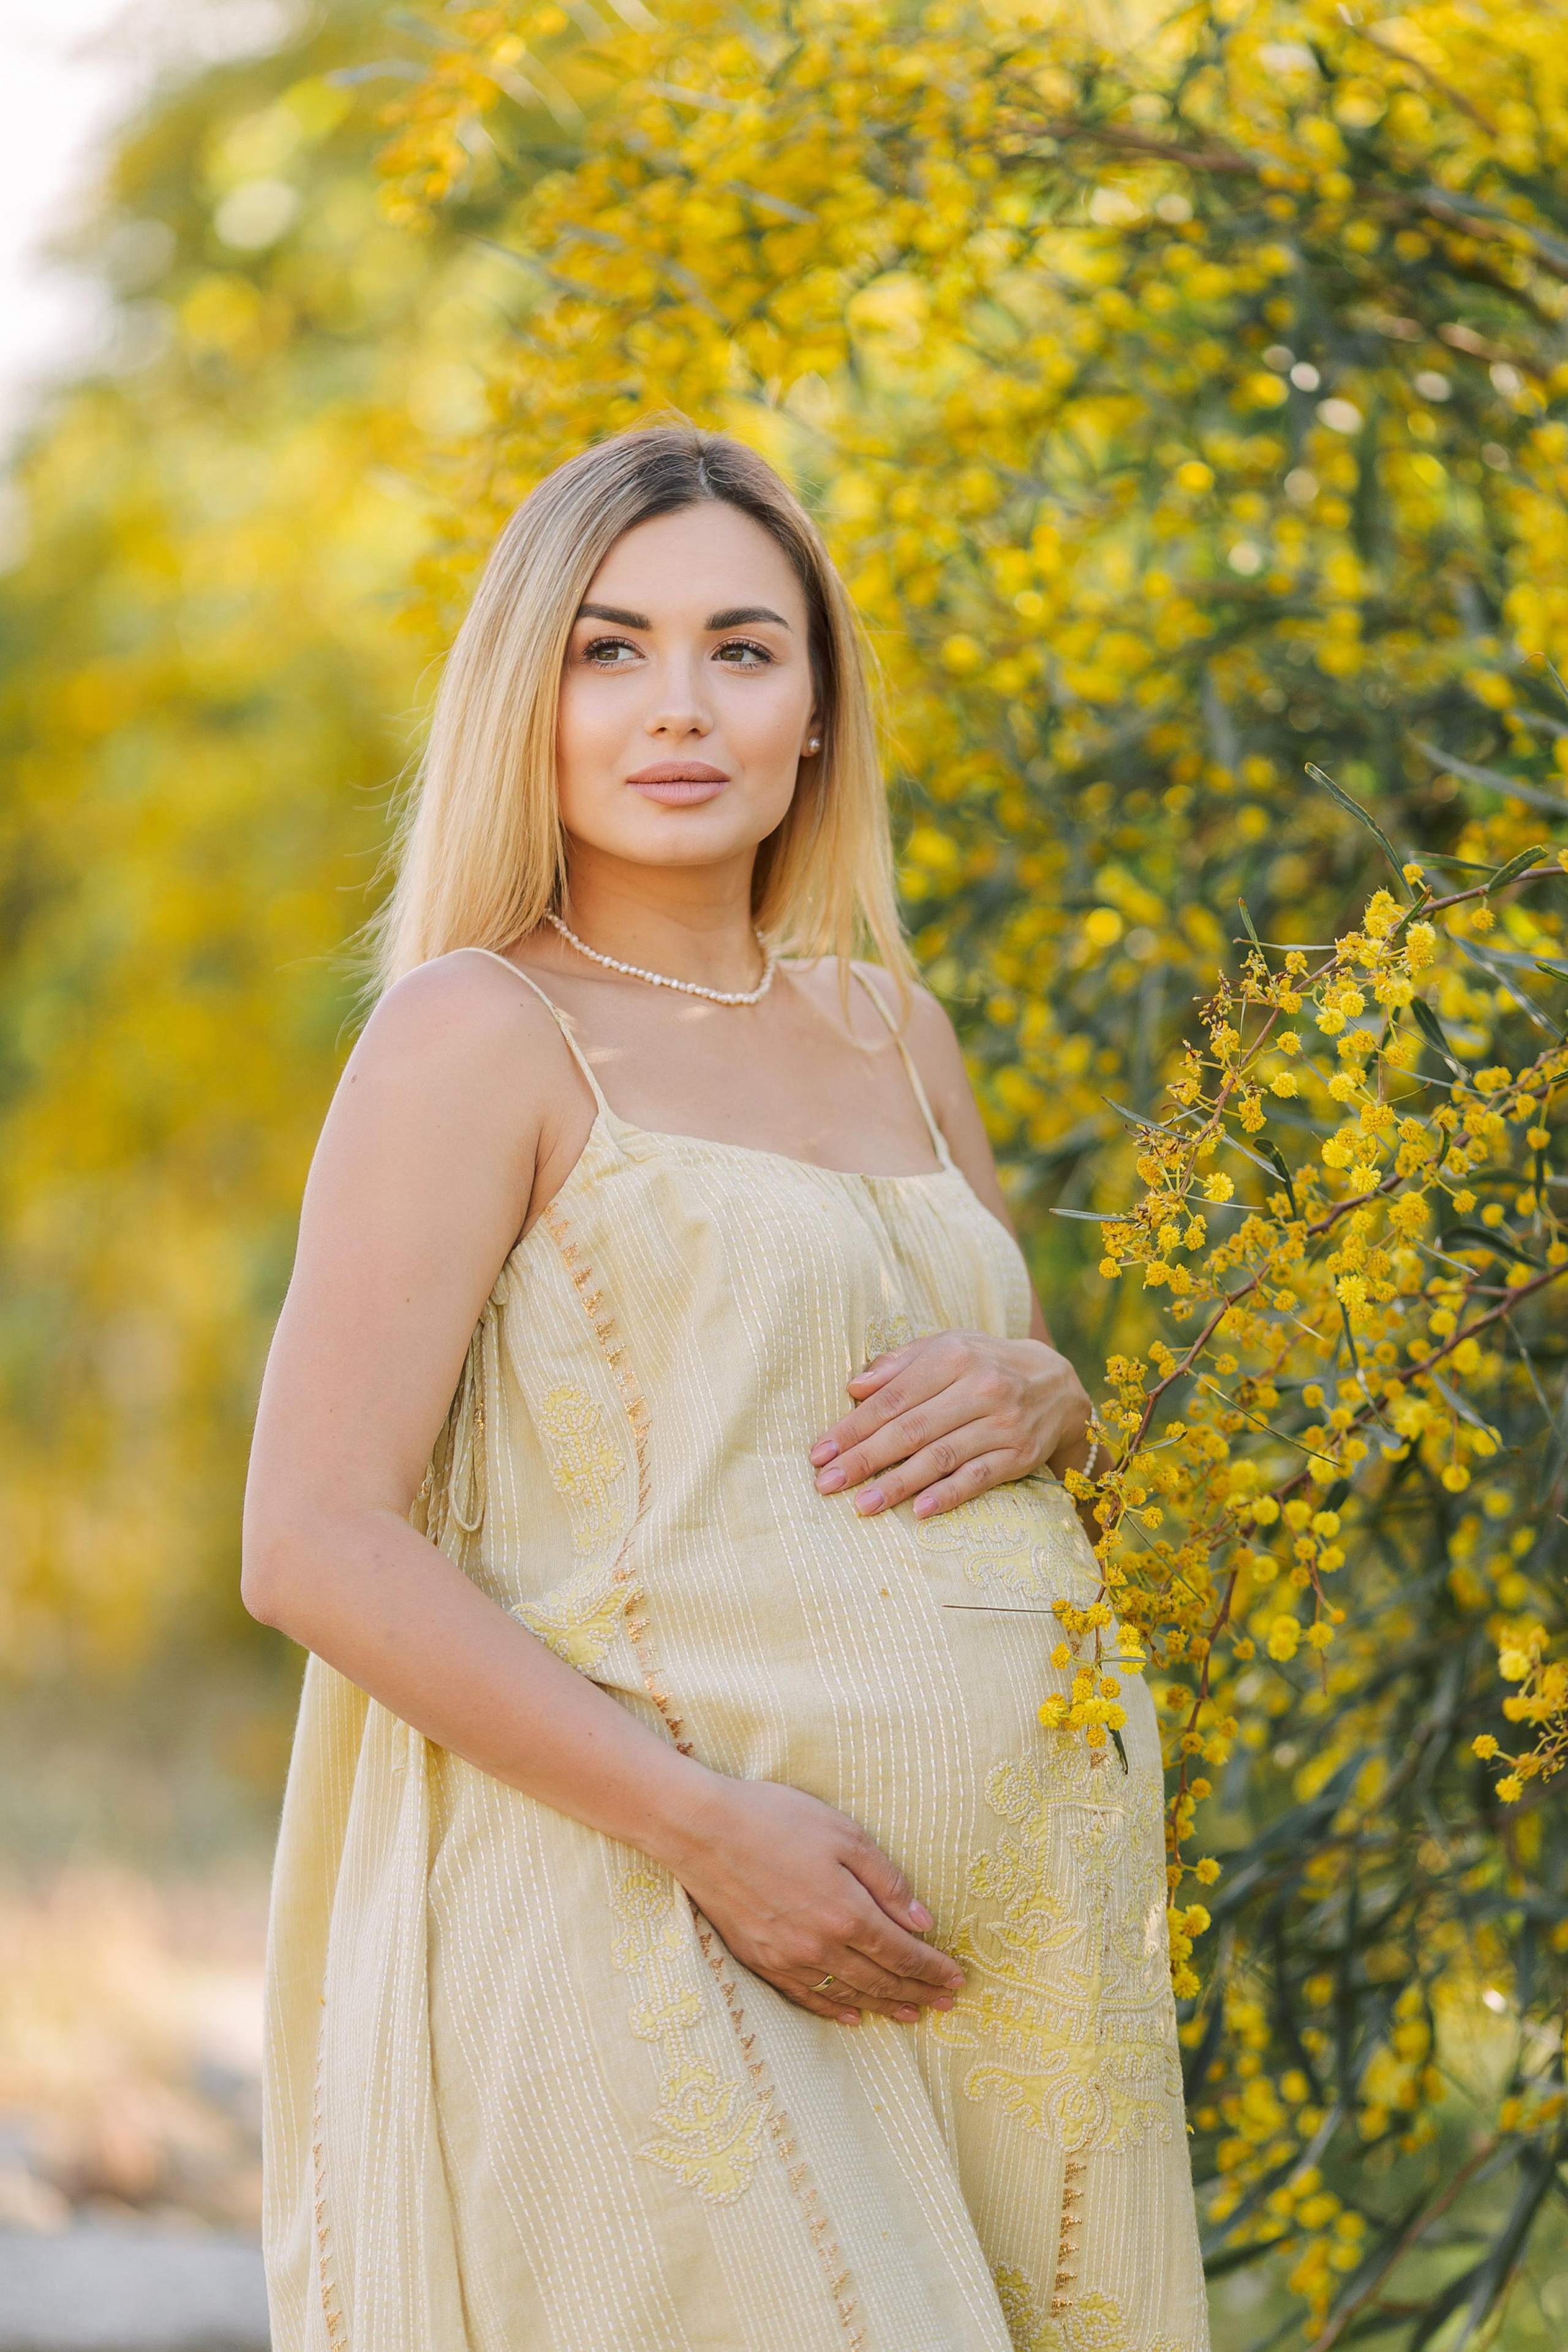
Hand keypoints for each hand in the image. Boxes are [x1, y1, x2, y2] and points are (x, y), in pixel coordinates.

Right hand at [661, 1776, 964, 2026]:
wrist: (702, 1829)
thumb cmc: (775, 1818)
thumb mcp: (843, 1834)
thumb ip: (886, 1880)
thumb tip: (922, 1921)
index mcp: (848, 1912)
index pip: (903, 1953)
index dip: (933, 1969)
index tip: (957, 1981)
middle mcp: (821, 1945)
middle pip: (880, 1980)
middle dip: (918, 1992)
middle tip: (946, 2005)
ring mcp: (788, 1958)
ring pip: (846, 1993)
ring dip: (882, 2006)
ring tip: (910, 2014)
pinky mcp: (760, 1960)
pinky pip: (805, 1997)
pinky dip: (832, 2009)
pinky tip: (850, 2014)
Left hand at [810, 1328, 1091, 1520]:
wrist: (1056, 1386)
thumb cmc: (984, 1364)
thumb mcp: (947, 1348)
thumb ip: (899, 1364)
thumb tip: (854, 1386)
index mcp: (954, 1356)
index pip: (893, 1397)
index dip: (853, 1426)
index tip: (819, 1451)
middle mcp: (980, 1388)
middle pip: (912, 1429)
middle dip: (865, 1458)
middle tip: (827, 1483)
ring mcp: (1002, 1423)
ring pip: (941, 1457)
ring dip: (898, 1484)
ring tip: (862, 1505)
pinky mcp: (1019, 1455)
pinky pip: (979, 1478)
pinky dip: (948, 1495)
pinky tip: (918, 1512)